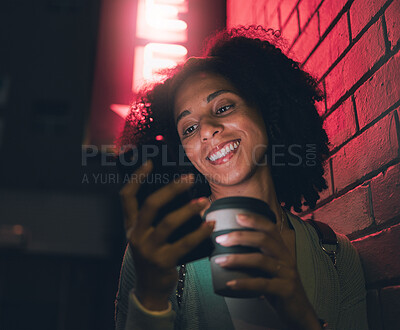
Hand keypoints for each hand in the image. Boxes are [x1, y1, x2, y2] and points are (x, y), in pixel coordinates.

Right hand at [119, 160, 213, 310]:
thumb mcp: (148, 236)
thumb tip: (183, 195)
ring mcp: (148, 249)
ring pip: (169, 222)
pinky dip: (200, 232)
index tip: (150, 163)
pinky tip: (210, 224)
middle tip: (189, 178)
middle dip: (172, 189)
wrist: (150, 289)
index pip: (126, 197)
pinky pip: (185, 243)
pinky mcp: (163, 262)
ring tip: (204, 201)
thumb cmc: (153, 255)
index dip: (136, 178)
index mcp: (130, 226)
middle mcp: (136, 235)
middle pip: (151, 205)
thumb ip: (157, 219)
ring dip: (189, 209)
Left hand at [214, 213, 320, 328]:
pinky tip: (230, 283)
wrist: (300, 311)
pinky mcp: (285, 290)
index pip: (270, 228)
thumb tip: (230, 245)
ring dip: (237, 259)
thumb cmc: (279, 286)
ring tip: (220, 261)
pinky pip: (262, 284)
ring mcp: (287, 274)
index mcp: (282, 250)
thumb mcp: (271, 267)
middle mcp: (286, 258)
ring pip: (261, 260)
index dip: (255, 220)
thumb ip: (257, 255)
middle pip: (264, 240)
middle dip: (240, 237)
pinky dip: (244, 283)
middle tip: (221, 239)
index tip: (237, 216)